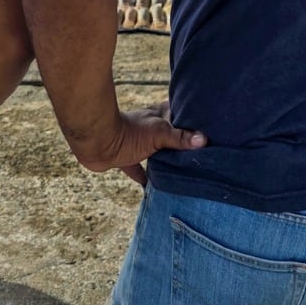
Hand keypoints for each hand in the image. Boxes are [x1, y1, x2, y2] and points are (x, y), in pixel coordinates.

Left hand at [73, 102, 206, 185]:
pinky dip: (145, 179)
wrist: (97, 142)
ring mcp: (138, 143)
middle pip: (169, 136)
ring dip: (164, 162)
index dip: (192, 120)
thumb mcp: (159, 133)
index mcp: (158, 116)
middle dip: (181, 145)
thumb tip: (203, 140)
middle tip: (199, 157)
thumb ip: (180, 138)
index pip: (180, 114)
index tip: (208, 129)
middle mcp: (149, 128)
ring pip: (156, 154)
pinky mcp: (126, 159)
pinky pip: (139, 171)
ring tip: (181, 173)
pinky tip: (152, 190)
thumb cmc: (129, 132)